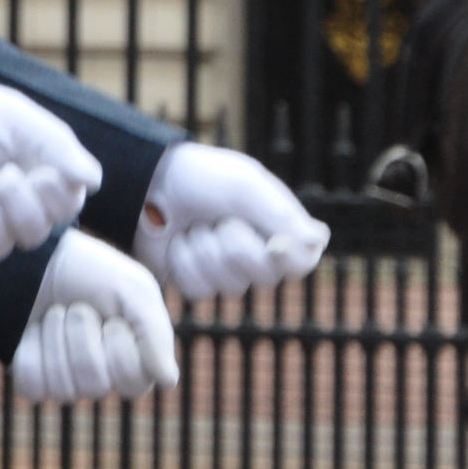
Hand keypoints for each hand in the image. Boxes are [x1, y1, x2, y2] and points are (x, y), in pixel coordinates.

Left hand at [0, 54, 102, 272]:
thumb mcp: (12, 116)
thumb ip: (56, 145)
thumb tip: (93, 180)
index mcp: (27, 174)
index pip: (63, 207)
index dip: (57, 199)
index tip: (42, 174)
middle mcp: (0, 205)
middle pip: (34, 235)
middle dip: (20, 207)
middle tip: (0, 177)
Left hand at [14, 231, 179, 403]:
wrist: (38, 257)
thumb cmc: (91, 271)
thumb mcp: (134, 289)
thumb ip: (156, 333)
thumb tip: (168, 380)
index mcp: (133, 361)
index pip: (135, 382)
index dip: (120, 344)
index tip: (113, 315)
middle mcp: (102, 378)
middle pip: (96, 385)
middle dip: (83, 335)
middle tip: (79, 308)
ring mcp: (66, 381)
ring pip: (64, 388)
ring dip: (57, 337)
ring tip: (56, 312)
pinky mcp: (33, 378)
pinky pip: (33, 385)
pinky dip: (32, 349)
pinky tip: (34, 329)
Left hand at [134, 142, 330, 299]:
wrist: (148, 183)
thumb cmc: (203, 178)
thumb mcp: (245, 185)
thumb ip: (280, 214)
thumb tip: (318, 242)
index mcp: (279, 228)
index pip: (303, 261)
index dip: (289, 258)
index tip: (275, 244)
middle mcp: (259, 255)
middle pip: (266, 277)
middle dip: (236, 245)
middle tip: (220, 219)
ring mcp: (228, 272)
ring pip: (231, 286)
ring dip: (207, 250)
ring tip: (195, 226)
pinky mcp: (197, 283)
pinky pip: (200, 290)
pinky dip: (185, 263)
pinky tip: (178, 243)